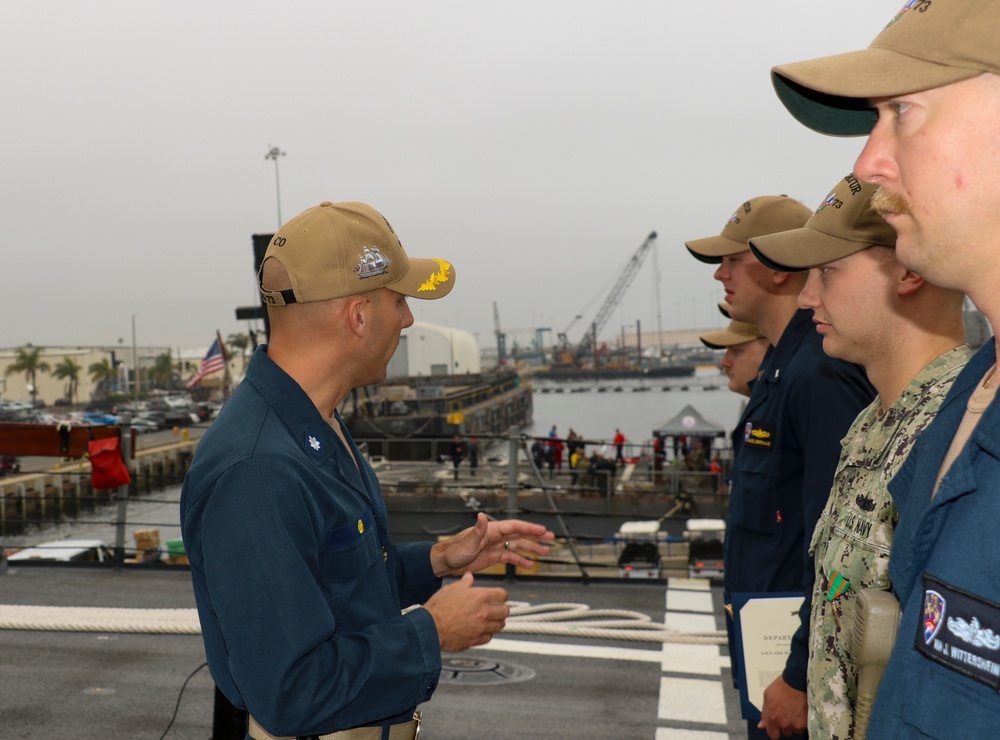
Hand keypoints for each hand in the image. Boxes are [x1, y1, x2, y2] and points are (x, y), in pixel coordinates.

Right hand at [423, 572, 509, 651]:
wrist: (429, 628)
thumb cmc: (438, 608)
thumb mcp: (450, 589)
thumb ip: (464, 583)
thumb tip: (469, 577)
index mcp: (479, 597)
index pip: (502, 595)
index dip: (501, 595)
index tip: (499, 597)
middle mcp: (483, 612)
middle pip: (505, 611)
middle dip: (502, 609)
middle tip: (497, 609)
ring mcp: (481, 627)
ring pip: (499, 626)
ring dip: (497, 622)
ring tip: (491, 620)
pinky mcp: (475, 640)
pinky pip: (489, 637)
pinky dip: (488, 634)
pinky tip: (482, 630)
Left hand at [430, 512, 554, 577]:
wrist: (446, 562)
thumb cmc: (454, 550)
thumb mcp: (467, 542)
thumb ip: (477, 530)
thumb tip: (481, 516)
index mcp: (492, 530)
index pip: (515, 527)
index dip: (530, 528)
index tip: (543, 531)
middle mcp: (496, 536)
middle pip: (520, 535)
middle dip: (536, 537)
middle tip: (551, 538)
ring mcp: (496, 546)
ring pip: (518, 546)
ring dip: (532, 549)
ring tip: (546, 552)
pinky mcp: (493, 557)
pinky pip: (510, 557)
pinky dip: (521, 560)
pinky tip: (530, 565)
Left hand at [757, 675, 806, 737]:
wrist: (796, 681)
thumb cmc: (780, 687)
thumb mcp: (767, 697)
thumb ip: (764, 713)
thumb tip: (761, 726)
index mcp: (772, 719)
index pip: (773, 735)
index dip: (775, 731)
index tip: (777, 726)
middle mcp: (783, 724)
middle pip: (785, 732)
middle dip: (785, 726)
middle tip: (787, 715)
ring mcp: (796, 725)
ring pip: (795, 730)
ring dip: (795, 725)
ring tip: (795, 712)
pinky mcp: (806, 723)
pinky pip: (804, 727)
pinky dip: (803, 722)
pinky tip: (802, 712)